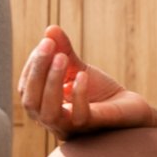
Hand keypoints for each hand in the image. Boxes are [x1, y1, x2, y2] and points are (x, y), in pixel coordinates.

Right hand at [17, 25, 152, 140]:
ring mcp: (72, 127)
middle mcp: (53, 121)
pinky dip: (78, 95)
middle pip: (31, 102)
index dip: (33, 65)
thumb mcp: (78, 68)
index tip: (47, 43)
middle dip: (37, 71)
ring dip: (52, 82)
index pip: (26, 88)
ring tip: (62, 57)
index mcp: (44, 107)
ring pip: (49, 113)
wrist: (130, 107)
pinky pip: (80, 117)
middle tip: (48, 45)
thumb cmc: (100, 91)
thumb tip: (50, 29)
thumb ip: (63, 51)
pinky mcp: (93, 127)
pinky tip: (83, 75)